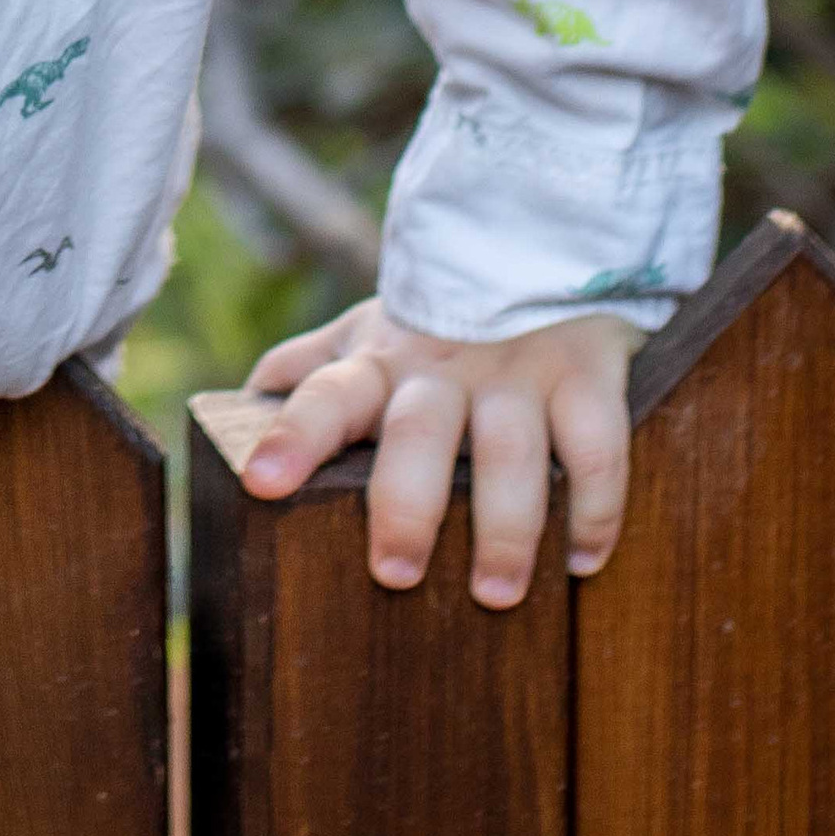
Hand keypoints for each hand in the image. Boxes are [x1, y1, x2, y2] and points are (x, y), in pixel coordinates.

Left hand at [236, 297, 637, 605]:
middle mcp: (444, 366)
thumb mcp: (368, 336)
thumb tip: (236, 404)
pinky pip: (597, 445)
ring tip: (497, 592)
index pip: (326, 395)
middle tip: (394, 574)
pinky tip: (583, 560)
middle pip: (418, 434)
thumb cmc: (438, 318)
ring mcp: (520, 370)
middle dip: (405, 505)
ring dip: (506, 526)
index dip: (293, 437)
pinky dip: (595, 506)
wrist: (543, 243)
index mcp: (380, 362)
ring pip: (511, 449)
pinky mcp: (588, 374)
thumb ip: (310, 369)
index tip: (262, 482)